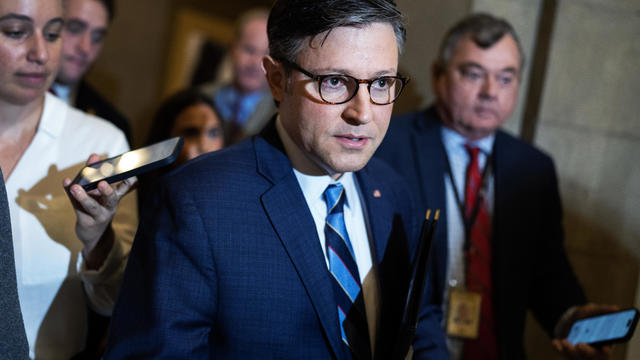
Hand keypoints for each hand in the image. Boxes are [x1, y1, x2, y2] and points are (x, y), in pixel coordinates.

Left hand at [63, 154, 136, 269]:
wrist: (93, 234)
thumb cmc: (98, 207)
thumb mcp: (101, 192)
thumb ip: (95, 173)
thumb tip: (94, 155)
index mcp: (116, 196)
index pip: (128, 186)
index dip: (130, 178)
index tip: (129, 170)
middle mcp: (110, 206)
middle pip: (111, 198)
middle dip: (107, 190)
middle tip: (102, 183)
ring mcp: (99, 215)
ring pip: (92, 206)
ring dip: (83, 197)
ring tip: (75, 188)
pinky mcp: (86, 221)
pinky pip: (77, 207)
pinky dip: (71, 196)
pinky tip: (68, 185)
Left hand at [552, 303, 619, 359]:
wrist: (570, 319)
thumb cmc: (586, 317)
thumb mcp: (593, 311)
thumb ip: (603, 310)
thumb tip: (615, 308)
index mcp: (603, 344)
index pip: (606, 352)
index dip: (606, 351)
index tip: (605, 348)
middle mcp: (592, 352)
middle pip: (592, 357)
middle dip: (586, 352)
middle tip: (580, 344)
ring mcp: (579, 354)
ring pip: (576, 357)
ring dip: (570, 351)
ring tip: (565, 341)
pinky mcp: (567, 352)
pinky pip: (563, 353)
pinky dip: (559, 349)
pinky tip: (555, 342)